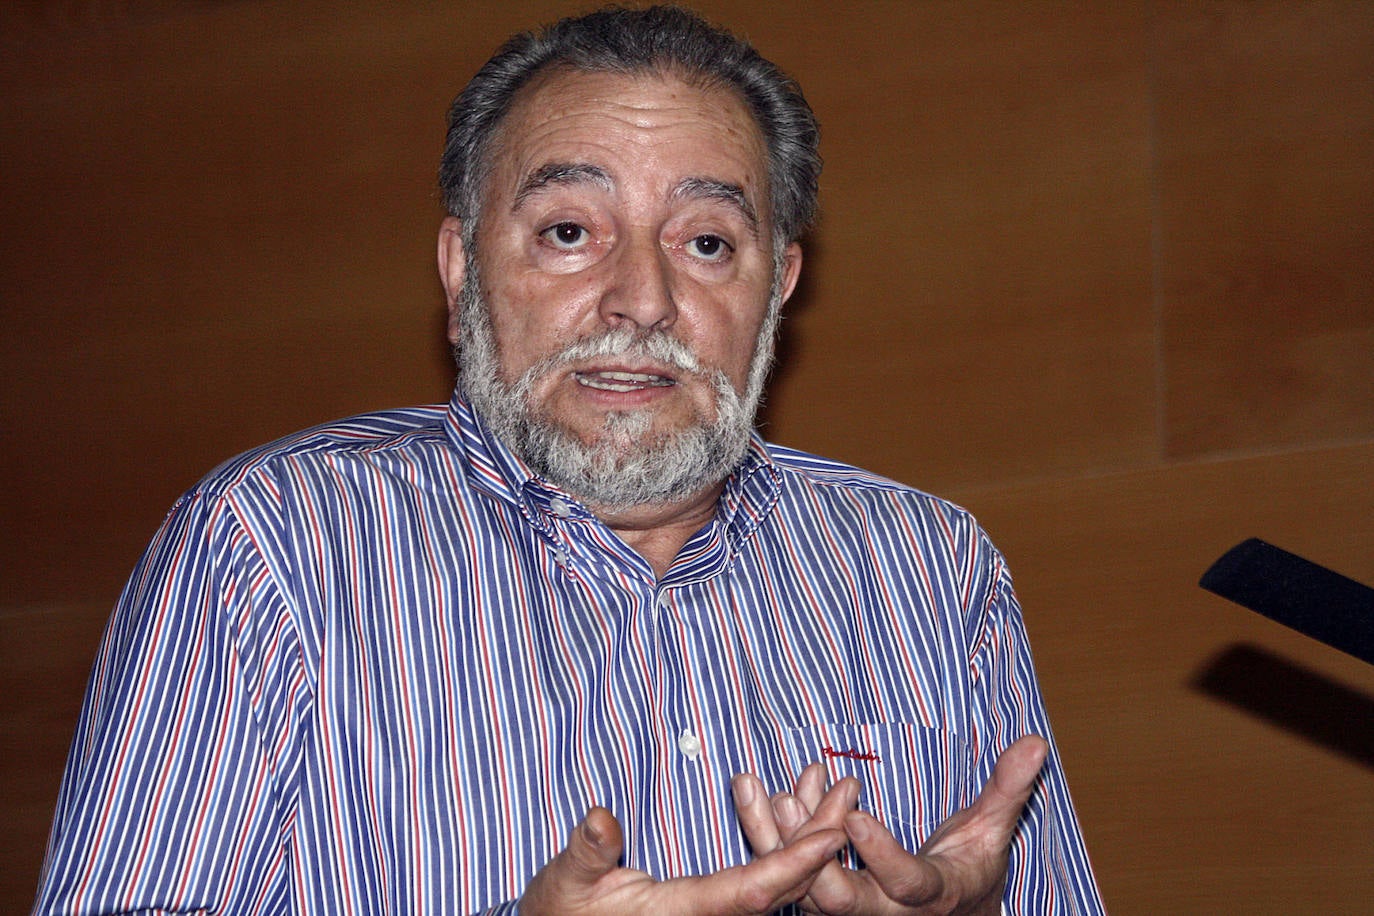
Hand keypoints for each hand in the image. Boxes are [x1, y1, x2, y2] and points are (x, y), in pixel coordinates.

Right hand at [519, 805, 848, 915]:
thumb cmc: (558, 914)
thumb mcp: (563, 881)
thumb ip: (586, 851)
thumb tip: (601, 818)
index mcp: (683, 915)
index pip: (752, 892)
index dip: (795, 864)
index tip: (833, 834)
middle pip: (781, 888)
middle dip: (821, 841)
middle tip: (852, 791)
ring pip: (778, 885)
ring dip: (810, 840)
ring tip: (839, 792)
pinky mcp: (712, 912)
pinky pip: (762, 883)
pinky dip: (789, 848)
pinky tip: (804, 815)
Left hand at [733, 734, 1048, 914]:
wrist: (950, 914)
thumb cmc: (971, 865)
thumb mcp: (994, 829)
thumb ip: (1009, 788)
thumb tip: (1037, 743)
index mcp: (932, 897)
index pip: (906, 883)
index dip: (881, 854)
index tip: (856, 815)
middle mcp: (886, 914)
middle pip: (840, 898)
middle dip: (810, 851)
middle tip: (788, 800)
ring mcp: (851, 910)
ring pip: (804, 886)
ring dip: (778, 838)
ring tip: (756, 789)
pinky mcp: (824, 901)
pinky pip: (792, 872)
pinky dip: (775, 833)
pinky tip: (759, 791)